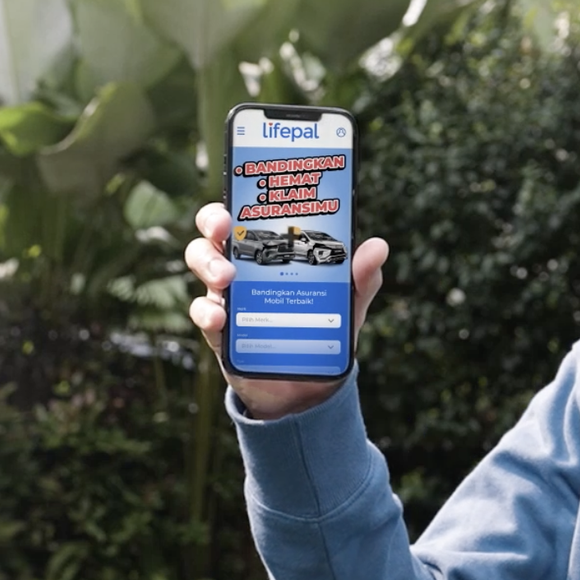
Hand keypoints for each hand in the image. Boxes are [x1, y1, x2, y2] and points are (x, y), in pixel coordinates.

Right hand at [185, 203, 388, 420]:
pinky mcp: (220, 330)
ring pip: (201, 263)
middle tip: (225, 229)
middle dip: (213, 221)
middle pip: (214, 231)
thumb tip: (377, 247)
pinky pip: (202, 313)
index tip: (244, 193)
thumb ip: (361, 277)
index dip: (239, 197)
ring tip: (226, 278)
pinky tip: (220, 318)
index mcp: (273, 251)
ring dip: (208, 264)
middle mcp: (244, 266)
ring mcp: (228, 296)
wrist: (308, 387)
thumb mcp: (348, 303)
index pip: (249, 213)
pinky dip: (206, 312)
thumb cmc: (324, 330)